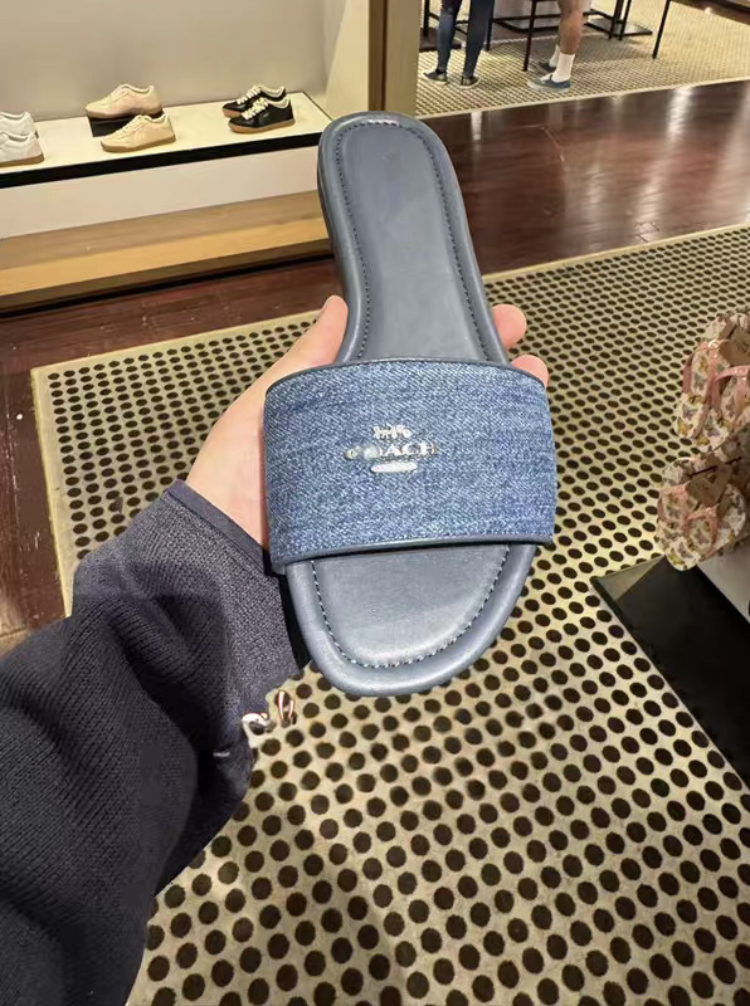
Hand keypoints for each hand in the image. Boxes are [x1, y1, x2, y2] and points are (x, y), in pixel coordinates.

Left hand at [187, 295, 547, 547]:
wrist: (227, 565)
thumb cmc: (237, 482)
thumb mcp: (265, 410)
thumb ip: (304, 364)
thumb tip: (337, 305)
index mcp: (351, 420)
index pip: (412, 372)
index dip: (453, 345)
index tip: (496, 321)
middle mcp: (380, 457)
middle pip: (446, 414)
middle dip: (491, 386)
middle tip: (530, 366)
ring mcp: (396, 504)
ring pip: (458, 465)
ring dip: (498, 435)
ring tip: (530, 408)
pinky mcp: (402, 546)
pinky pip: (452, 522)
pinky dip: (484, 505)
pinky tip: (512, 482)